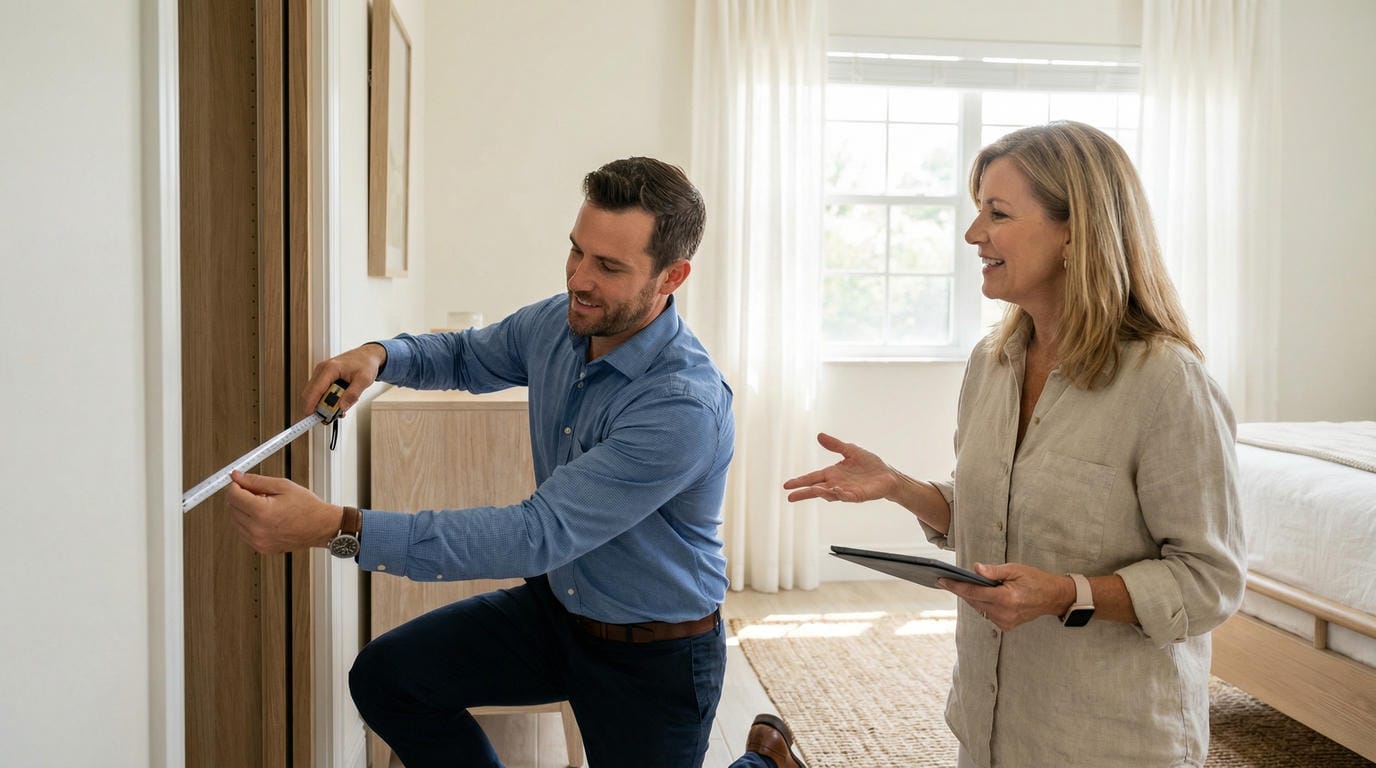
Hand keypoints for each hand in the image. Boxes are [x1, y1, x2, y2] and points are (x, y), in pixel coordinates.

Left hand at [226, 470, 340, 553]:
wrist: (321, 527)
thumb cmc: (308, 508)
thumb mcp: (283, 486)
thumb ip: (256, 481)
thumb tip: (238, 477)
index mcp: (262, 512)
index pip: (233, 496)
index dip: (235, 485)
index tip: (239, 482)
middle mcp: (257, 529)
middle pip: (232, 508)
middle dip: (240, 497)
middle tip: (256, 492)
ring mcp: (258, 541)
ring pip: (236, 521)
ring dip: (244, 511)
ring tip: (264, 505)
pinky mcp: (261, 548)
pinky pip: (244, 532)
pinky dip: (249, 523)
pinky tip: (265, 517)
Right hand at [301, 343, 386, 417]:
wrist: (366, 356)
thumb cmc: (365, 364)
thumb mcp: (364, 380)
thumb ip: (353, 394)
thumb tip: (342, 407)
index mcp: (331, 368)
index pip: (315, 390)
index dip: (311, 404)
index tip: (311, 416)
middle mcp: (322, 369)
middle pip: (310, 393)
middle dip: (318, 407)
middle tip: (332, 416)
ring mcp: (321, 373)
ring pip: (313, 394)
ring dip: (323, 404)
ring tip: (340, 408)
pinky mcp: (322, 377)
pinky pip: (319, 392)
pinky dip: (325, 400)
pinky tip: (338, 402)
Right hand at [781, 432, 897, 503]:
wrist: (888, 475)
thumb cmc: (870, 464)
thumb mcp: (851, 450)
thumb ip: (835, 445)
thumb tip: (819, 436)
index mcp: (832, 474)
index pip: (812, 478)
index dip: (800, 481)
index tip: (787, 485)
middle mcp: (836, 484)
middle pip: (816, 489)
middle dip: (803, 493)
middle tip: (790, 497)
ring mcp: (846, 491)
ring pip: (829, 494)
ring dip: (821, 493)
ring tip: (812, 490)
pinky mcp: (857, 496)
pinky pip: (847, 496)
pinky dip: (840, 494)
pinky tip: (835, 491)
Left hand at [938, 562, 1073, 632]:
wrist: (1052, 597)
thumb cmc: (1035, 580)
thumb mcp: (1015, 569)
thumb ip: (994, 571)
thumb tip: (975, 569)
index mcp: (1006, 598)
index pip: (974, 592)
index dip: (956, 586)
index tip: (942, 580)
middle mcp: (1004, 613)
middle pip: (974, 601)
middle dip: (961, 590)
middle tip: (947, 580)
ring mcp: (1005, 622)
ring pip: (979, 608)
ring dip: (971, 597)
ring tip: (961, 585)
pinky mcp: (1006, 625)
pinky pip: (987, 613)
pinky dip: (982, 603)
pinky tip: (981, 594)